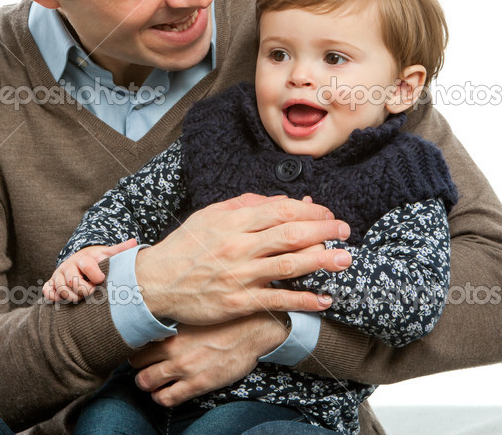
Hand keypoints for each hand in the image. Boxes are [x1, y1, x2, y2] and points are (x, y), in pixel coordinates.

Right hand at [42, 239, 138, 302]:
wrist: (79, 260)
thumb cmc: (96, 260)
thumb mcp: (106, 254)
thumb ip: (119, 250)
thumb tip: (134, 242)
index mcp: (83, 258)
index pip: (87, 265)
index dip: (96, 275)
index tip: (102, 279)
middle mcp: (68, 265)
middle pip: (72, 281)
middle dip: (84, 290)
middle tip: (92, 292)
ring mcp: (58, 274)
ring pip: (60, 289)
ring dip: (71, 297)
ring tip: (81, 298)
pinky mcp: (51, 282)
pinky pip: (47, 291)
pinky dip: (54, 296)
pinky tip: (63, 299)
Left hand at [127, 313, 288, 406]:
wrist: (251, 329)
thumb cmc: (223, 320)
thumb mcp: (193, 316)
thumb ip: (173, 323)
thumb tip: (157, 323)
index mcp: (170, 331)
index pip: (136, 345)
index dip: (135, 352)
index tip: (139, 354)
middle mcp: (172, 350)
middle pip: (137, 366)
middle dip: (139, 370)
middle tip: (145, 370)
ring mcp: (184, 368)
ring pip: (147, 384)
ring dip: (148, 385)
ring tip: (154, 383)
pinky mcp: (198, 384)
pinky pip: (167, 399)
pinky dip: (161, 398)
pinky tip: (166, 393)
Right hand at [135, 193, 350, 323]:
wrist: (155, 283)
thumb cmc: (184, 249)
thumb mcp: (208, 216)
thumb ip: (243, 205)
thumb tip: (277, 201)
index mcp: (233, 222)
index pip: (281, 210)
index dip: (310, 211)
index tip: (327, 214)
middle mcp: (239, 246)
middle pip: (292, 234)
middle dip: (325, 231)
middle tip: (345, 232)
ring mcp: (240, 274)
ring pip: (291, 264)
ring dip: (323, 261)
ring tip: (345, 259)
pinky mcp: (240, 301)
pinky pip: (279, 299)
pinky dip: (305, 300)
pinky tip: (324, 299)